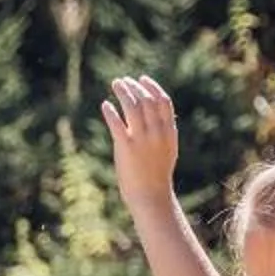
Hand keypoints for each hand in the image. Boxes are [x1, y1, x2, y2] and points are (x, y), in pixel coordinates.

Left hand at [99, 75, 180, 209]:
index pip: (163, 101)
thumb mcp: (168, 150)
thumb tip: (157, 116)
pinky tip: (105, 105)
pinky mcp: (126, 147)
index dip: (152, 87)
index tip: (142, 79)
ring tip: (116, 84)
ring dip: (123, 92)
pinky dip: (111, 111)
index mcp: (169, 132)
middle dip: (135, 86)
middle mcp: (157, 132)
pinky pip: (117, 123)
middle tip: (123, 81)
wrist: (151, 196)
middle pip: (146, 100)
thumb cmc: (157, 175)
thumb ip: (164, 131)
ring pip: (132, 106)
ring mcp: (142, 139)